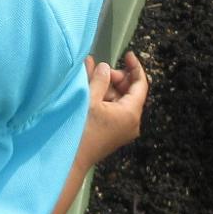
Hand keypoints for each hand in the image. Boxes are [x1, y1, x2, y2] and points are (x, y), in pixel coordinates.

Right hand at [79, 50, 148, 166]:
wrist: (72, 159)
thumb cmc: (83, 130)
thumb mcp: (91, 100)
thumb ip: (100, 80)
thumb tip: (105, 67)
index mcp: (131, 113)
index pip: (140, 84)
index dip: (135, 67)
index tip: (127, 54)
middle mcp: (131, 122)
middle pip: (128, 91)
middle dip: (114, 76)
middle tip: (98, 67)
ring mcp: (122, 128)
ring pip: (117, 99)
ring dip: (105, 85)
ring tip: (89, 70)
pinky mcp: (112, 132)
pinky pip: (111, 108)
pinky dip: (102, 96)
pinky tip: (88, 85)